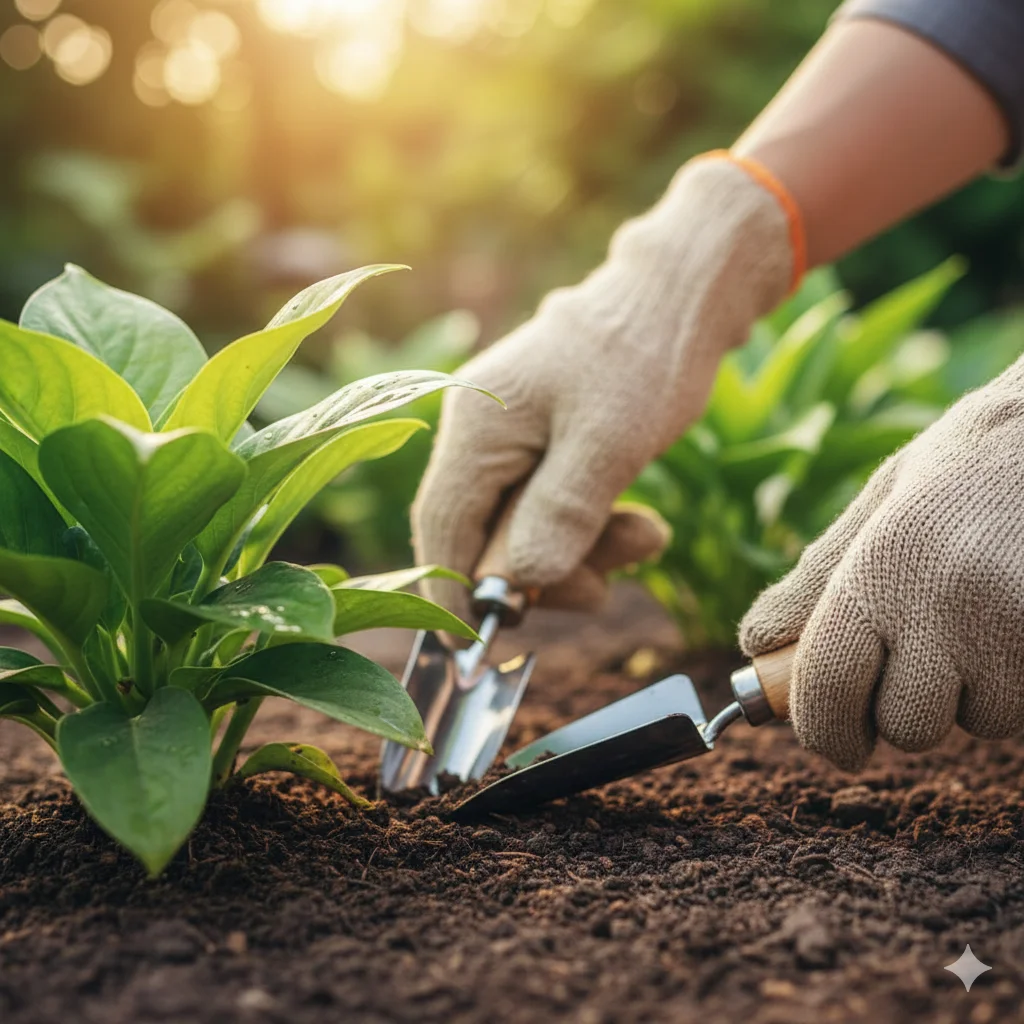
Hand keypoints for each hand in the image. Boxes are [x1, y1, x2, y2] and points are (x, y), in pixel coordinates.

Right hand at [413, 155, 795, 620]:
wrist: (682, 296)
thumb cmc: (646, 356)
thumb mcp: (610, 442)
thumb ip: (558, 514)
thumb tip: (515, 585)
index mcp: (476, 426)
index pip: (441, 528)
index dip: (454, 594)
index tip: (470, 651)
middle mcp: (477, 432)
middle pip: (483, 536)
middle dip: (545, 571)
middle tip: (606, 585)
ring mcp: (507, 438)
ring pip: (523, 528)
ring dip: (582, 551)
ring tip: (648, 537)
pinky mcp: (539, 443)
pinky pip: (549, 507)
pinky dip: (590, 526)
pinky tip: (640, 526)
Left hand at [740, 359, 1023, 769]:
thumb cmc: (967, 465)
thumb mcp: (881, 502)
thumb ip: (817, 578)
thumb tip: (754, 642)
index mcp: (882, 568)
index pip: (828, 688)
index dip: (824, 729)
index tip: (835, 739)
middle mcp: (946, 605)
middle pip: (905, 726)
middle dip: (904, 708)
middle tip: (917, 657)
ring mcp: (1015, 630)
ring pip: (976, 723)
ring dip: (970, 695)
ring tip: (979, 620)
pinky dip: (1015, 687)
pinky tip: (1014, 626)